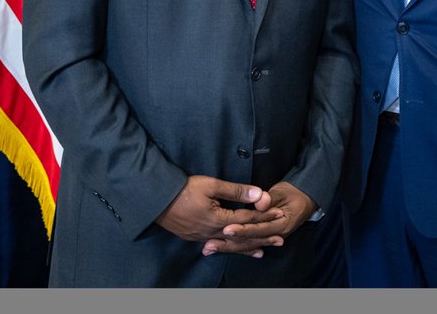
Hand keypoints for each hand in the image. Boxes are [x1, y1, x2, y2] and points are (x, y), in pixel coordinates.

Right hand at [154, 174, 272, 241]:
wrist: (156, 200)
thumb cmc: (184, 189)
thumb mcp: (211, 185)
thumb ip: (236, 191)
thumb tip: (258, 193)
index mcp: (218, 219)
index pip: (247, 218)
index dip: (264, 216)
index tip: (279, 214)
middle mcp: (212, 232)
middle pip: (242, 237)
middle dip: (262, 238)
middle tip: (280, 240)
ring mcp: (202, 237)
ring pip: (230, 245)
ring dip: (248, 247)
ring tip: (262, 251)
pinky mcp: (195, 237)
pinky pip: (218, 245)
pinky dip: (231, 248)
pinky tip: (235, 249)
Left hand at [201, 181, 316, 257]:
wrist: (305, 199)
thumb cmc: (293, 193)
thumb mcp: (282, 192)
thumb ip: (269, 198)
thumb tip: (261, 200)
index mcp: (282, 225)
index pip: (258, 229)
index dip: (242, 230)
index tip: (227, 229)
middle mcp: (275, 235)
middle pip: (249, 241)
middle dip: (228, 244)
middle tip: (210, 245)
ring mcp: (269, 237)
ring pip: (246, 245)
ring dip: (227, 247)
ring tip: (209, 249)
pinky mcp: (263, 236)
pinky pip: (247, 243)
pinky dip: (233, 246)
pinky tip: (220, 248)